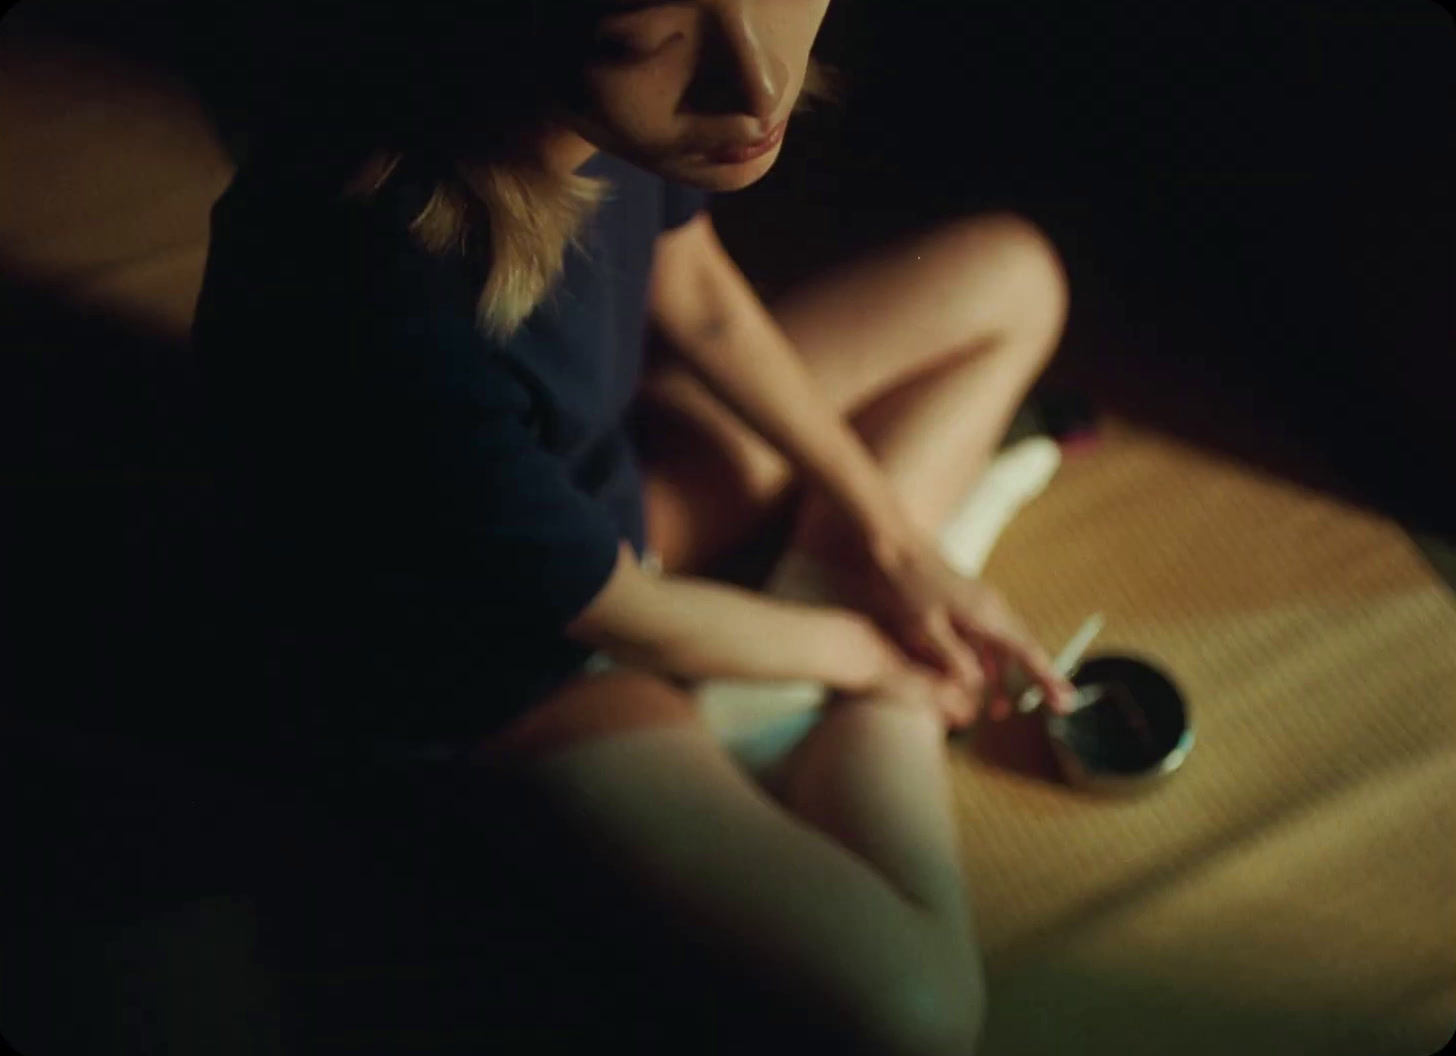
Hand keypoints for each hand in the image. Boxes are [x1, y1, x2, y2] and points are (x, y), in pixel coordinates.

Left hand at [831, 534, 1077, 718]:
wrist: (896, 548)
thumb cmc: (908, 588)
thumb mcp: (926, 630)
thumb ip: (954, 659)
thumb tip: (977, 686)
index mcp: (989, 616)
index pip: (1028, 653)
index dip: (1048, 680)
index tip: (1066, 702)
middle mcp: (993, 610)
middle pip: (1024, 651)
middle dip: (1038, 680)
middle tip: (1059, 707)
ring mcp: (983, 605)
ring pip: (1004, 648)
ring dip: (1003, 679)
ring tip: (998, 713)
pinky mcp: (969, 605)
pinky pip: (988, 639)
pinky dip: (988, 663)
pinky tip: (979, 682)